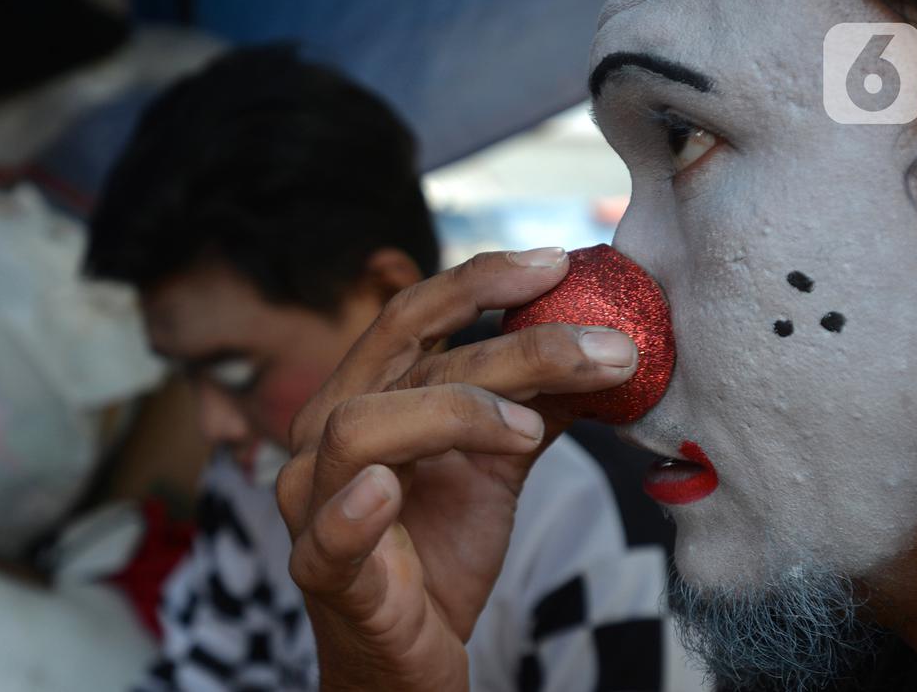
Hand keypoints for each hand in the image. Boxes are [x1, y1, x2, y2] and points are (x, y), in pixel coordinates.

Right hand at [276, 249, 638, 690]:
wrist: (409, 653)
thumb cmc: (439, 549)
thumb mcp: (495, 467)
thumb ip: (531, 407)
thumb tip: (602, 350)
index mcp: (365, 394)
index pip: (411, 315)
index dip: (479, 281)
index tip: (557, 263)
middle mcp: (326, 432)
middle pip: (402, 354)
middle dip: (507, 341)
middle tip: (603, 345)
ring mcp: (313, 499)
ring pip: (361, 426)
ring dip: (453, 414)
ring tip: (528, 429)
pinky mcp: (320, 571)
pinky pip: (325, 534)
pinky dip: (354, 509)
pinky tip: (387, 488)